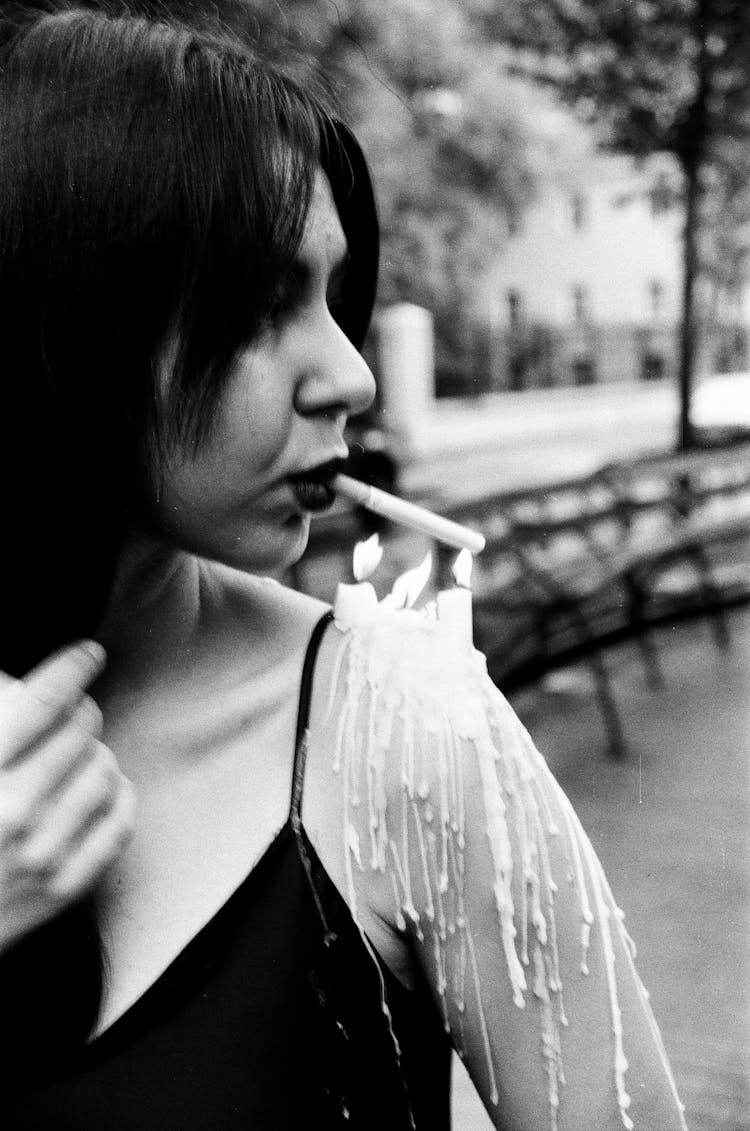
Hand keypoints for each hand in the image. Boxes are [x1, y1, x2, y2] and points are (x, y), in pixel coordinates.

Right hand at [0, 641, 134, 953]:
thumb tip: (10, 680)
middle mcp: (13, 812)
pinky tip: (103, 788)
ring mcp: (42, 853)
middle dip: (79, 711)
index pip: (45, 701)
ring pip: (105, 768)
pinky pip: (120, 821)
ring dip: (96, 754)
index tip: (88, 654)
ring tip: (78, 757)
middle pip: (81, 728)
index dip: (73, 667)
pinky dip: (117, 797)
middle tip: (71, 714)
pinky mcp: (64, 887)